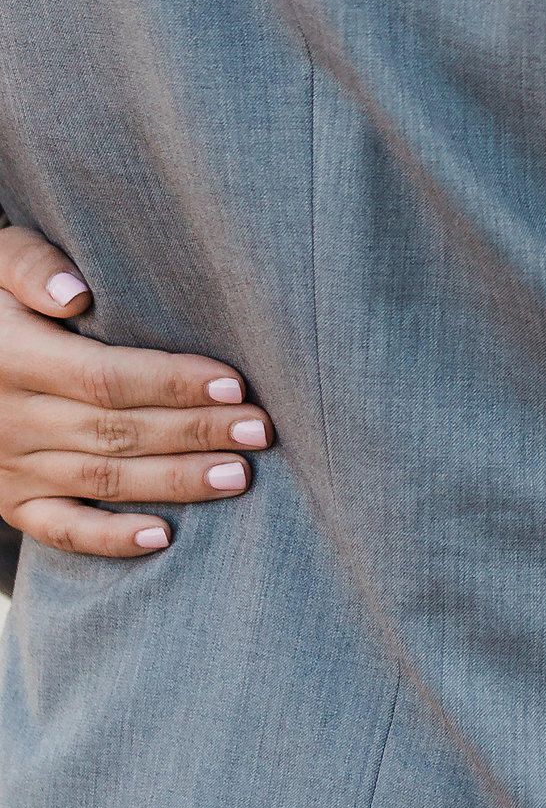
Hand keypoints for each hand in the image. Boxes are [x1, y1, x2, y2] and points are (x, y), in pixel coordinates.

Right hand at [0, 224, 273, 558]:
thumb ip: (30, 267)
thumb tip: (75, 294)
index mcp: (14, 359)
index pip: (105, 378)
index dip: (172, 383)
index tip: (234, 384)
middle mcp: (11, 420)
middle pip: (118, 431)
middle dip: (195, 432)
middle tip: (259, 430)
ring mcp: (10, 468)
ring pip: (103, 481)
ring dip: (175, 482)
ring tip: (238, 475)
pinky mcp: (10, 502)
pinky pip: (62, 530)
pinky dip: (111, 539)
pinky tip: (165, 537)